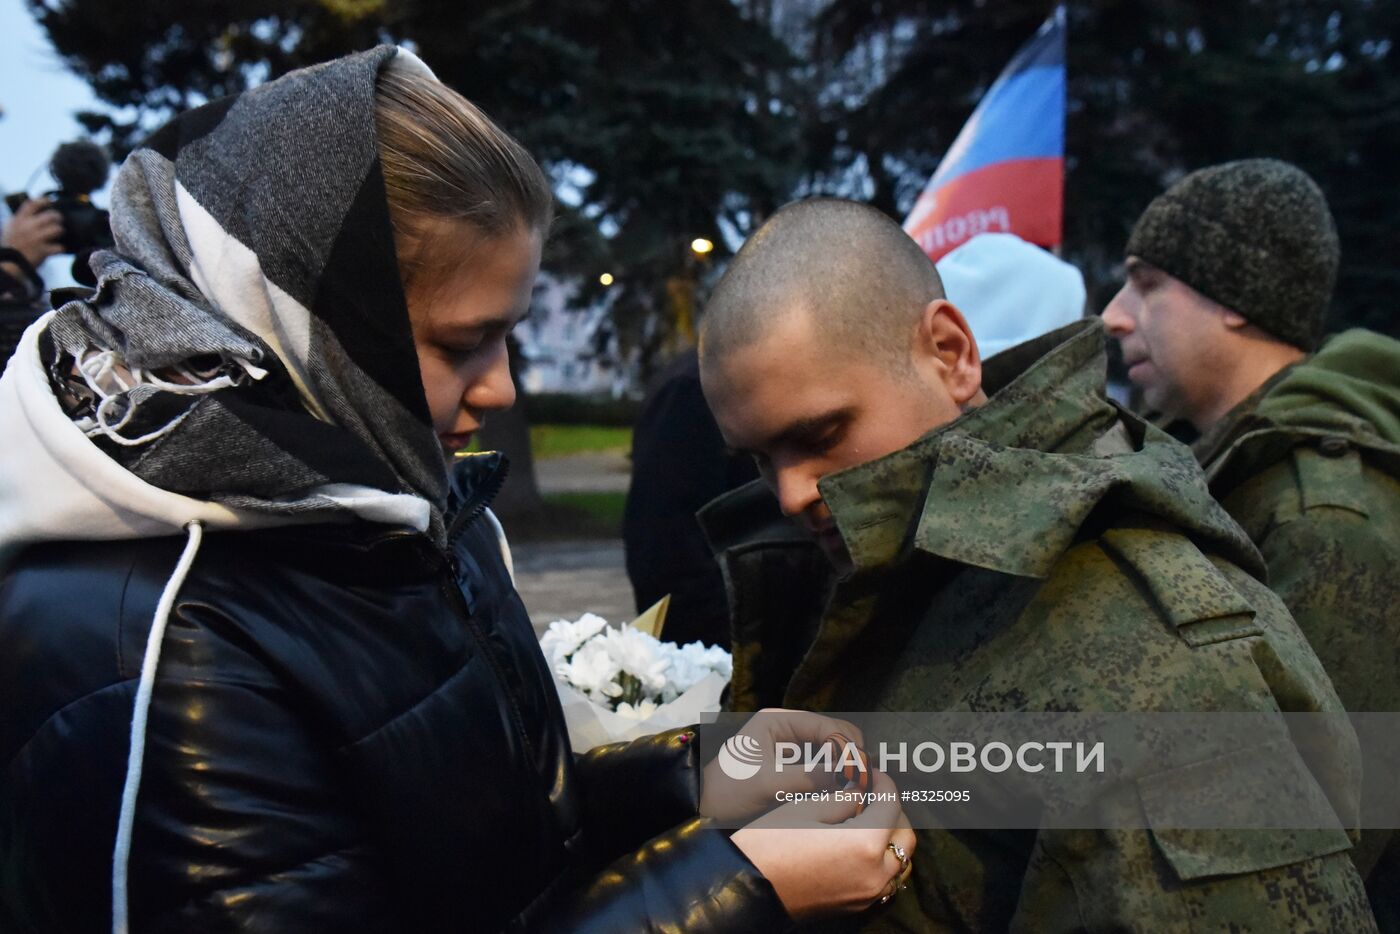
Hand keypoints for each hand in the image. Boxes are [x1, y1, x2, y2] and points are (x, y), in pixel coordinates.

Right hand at [3, 199, 63, 266]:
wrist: (9, 264)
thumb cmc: (11, 247)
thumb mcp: (10, 229)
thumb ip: (21, 220)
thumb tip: (33, 212)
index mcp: (18, 221)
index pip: (32, 205)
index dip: (43, 201)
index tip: (50, 201)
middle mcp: (27, 227)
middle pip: (50, 216)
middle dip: (57, 217)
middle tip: (59, 220)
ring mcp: (36, 239)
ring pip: (57, 229)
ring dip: (60, 231)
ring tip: (58, 234)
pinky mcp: (43, 251)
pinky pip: (59, 247)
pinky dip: (60, 249)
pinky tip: (58, 249)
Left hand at [699, 707, 865, 821]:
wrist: (706, 812)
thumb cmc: (729, 793)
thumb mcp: (768, 784)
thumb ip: (808, 778)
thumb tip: (850, 776)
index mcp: (778, 722)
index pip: (826, 726)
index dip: (847, 748)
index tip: (862, 772)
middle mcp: (788, 730)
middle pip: (835, 735)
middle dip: (852, 755)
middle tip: (866, 781)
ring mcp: (793, 749)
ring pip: (834, 752)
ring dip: (848, 766)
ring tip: (860, 788)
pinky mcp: (795, 769)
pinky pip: (826, 768)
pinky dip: (838, 778)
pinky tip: (847, 793)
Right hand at [731, 769, 916, 920]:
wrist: (748, 888)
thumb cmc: (771, 844)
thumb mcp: (806, 809)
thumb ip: (843, 798)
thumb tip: (861, 791)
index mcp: (865, 844)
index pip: (890, 805)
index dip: (883, 783)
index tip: (871, 774)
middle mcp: (875, 874)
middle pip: (905, 837)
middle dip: (893, 812)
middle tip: (872, 796)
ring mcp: (868, 894)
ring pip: (900, 862)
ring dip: (891, 839)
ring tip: (868, 821)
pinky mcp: (858, 906)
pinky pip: (886, 881)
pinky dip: (883, 862)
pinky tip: (861, 848)